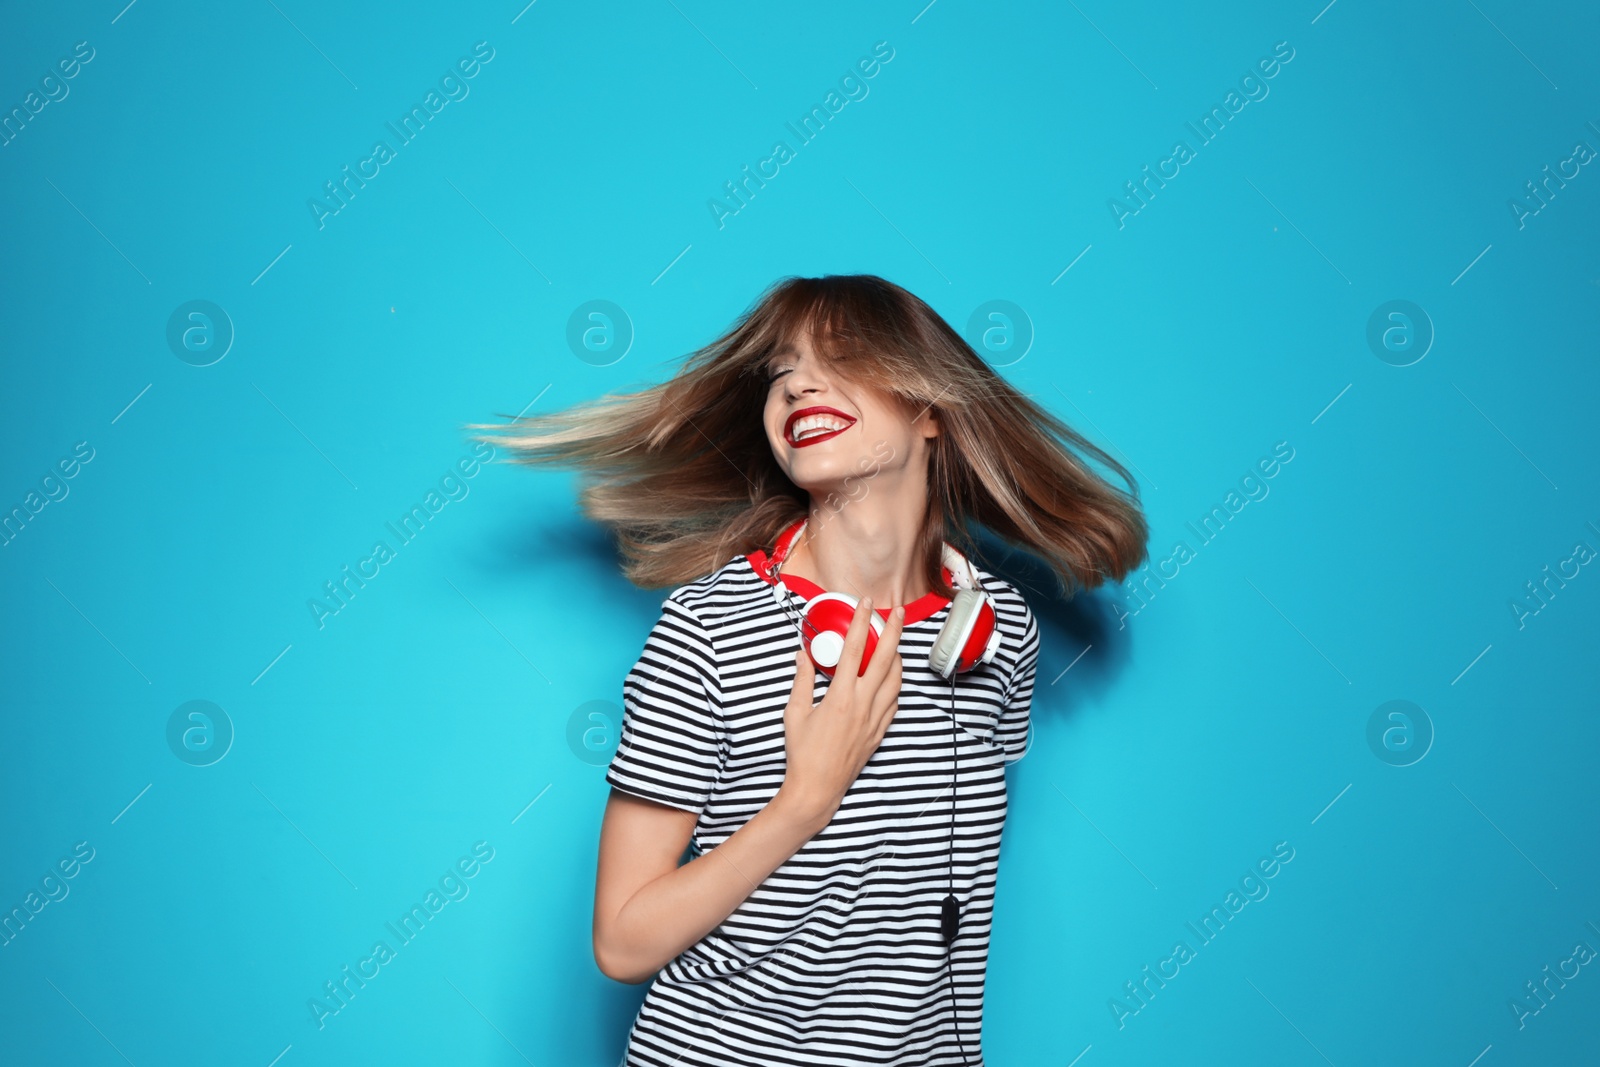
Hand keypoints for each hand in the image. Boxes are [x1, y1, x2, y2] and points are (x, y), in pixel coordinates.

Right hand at [778, 596, 904, 829]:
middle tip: (898, 613)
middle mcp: (863, 706)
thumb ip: (802, 681)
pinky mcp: (879, 733)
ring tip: (895, 644)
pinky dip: (895, 686)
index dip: (862, 623)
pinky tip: (890, 679)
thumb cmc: (803, 753)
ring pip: (896, 681)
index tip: (867, 605)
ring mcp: (875, 720)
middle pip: (886, 659)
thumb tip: (802, 656)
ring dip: (898, 658)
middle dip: (894, 632)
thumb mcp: (795, 713)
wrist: (817, 788)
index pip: (856, 650)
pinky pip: (894, 703)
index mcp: (841, 697)